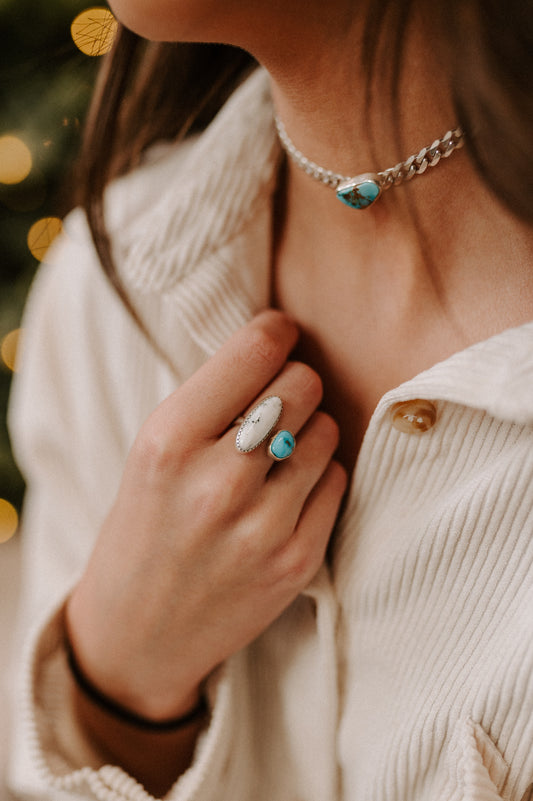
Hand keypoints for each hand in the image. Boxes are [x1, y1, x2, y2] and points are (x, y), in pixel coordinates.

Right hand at [66, 310, 346, 721]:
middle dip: (292, 384)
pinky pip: (337, 479)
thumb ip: (213, 399)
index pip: (256, 350)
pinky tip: (286, 493)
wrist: (138, 633)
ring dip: (307, 432)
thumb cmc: (144, 527)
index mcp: (169, 441)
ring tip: (275, 456)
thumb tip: (283, 342)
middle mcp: (217, 481)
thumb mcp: (151, 452)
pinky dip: (318, 476)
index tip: (277, 334)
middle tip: (274, 405)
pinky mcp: (297, 560)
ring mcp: (262, 526)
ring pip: (326, 429)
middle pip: (303, 384)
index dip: (275, 331)